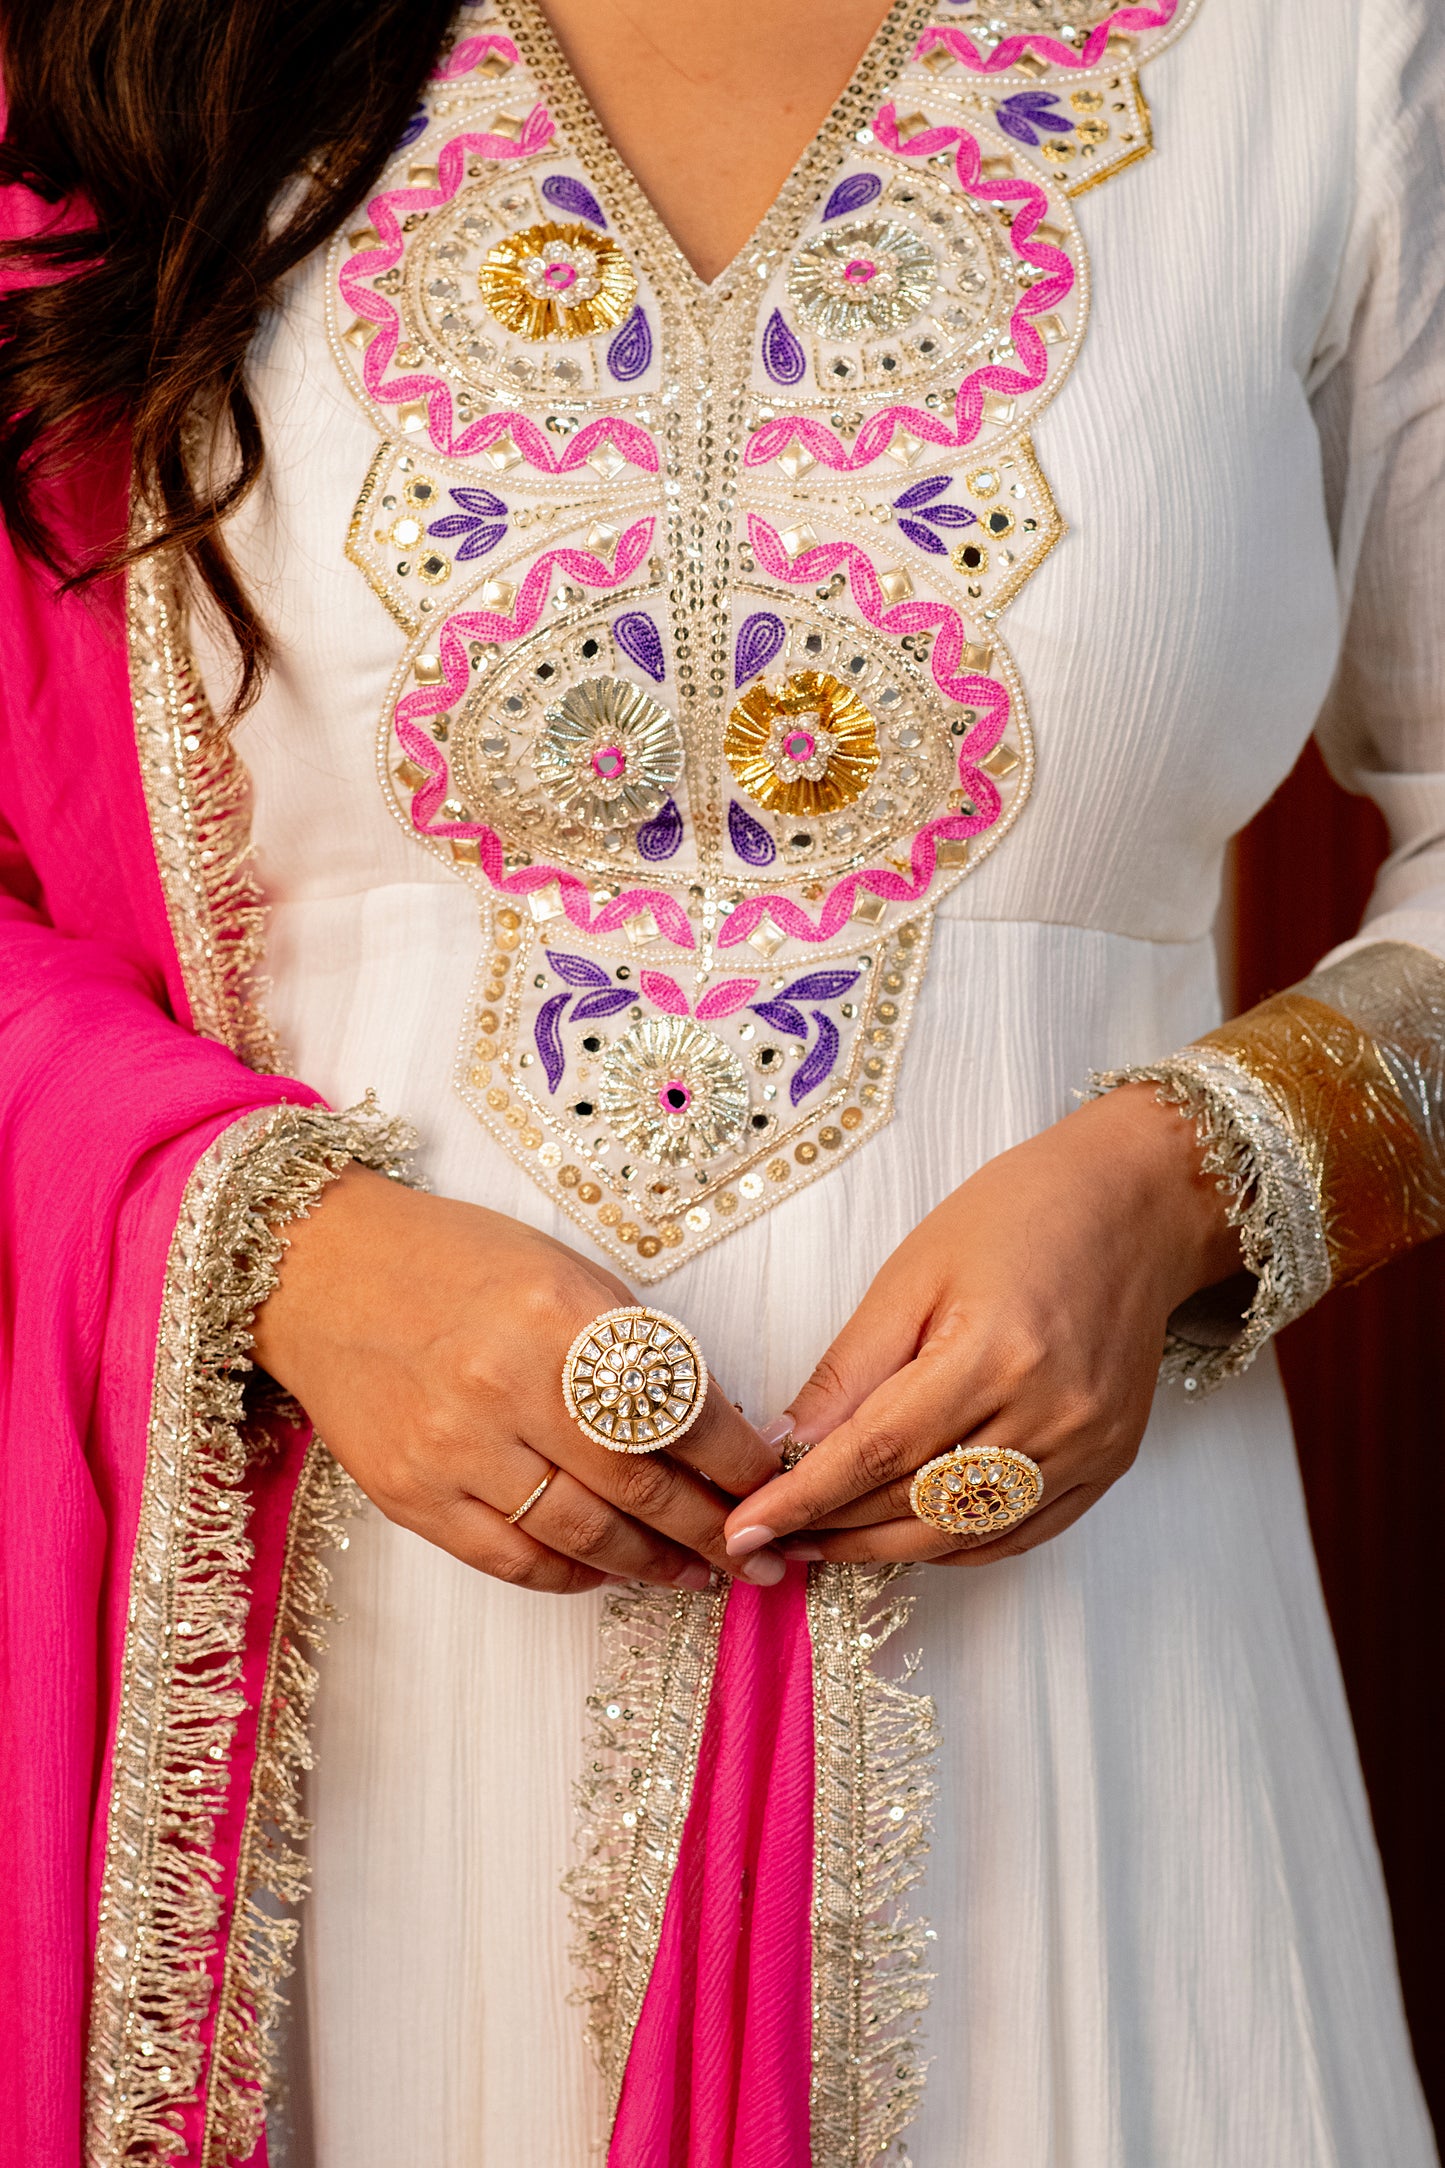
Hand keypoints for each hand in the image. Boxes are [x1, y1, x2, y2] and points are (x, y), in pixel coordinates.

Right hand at [252, 1165, 785, 1593]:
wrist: (323, 1273)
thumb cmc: (457, 1262)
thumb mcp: (564, 1274)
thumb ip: (635, 1349)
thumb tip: (718, 1427)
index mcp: (557, 1318)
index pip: (677, 1410)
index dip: (736, 1460)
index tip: (769, 1483)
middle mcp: (504, 1387)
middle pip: (638, 1485)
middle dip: (709, 1529)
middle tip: (752, 1553)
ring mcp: (452, 1450)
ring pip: (582, 1536)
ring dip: (652, 1564)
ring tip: (693, 1571)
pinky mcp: (410, 1496)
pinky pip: (512, 1560)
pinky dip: (572, 1575)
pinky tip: (608, 1572)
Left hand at [722, 1085, 1244, 1568]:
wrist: (1136, 1205)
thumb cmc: (1018, 1216)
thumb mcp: (911, 1274)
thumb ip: (849, 1370)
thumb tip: (785, 1447)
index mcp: (994, 1354)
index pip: (876, 1453)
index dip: (802, 1500)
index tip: (744, 1529)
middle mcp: (1049, 1415)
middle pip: (916, 1504)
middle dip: (830, 1529)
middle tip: (766, 1536)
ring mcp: (1087, 1448)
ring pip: (962, 1535)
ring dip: (882, 1548)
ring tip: (818, 1540)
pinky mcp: (1109, 1464)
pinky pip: (1014, 1534)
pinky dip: (949, 1545)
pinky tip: (898, 1532)